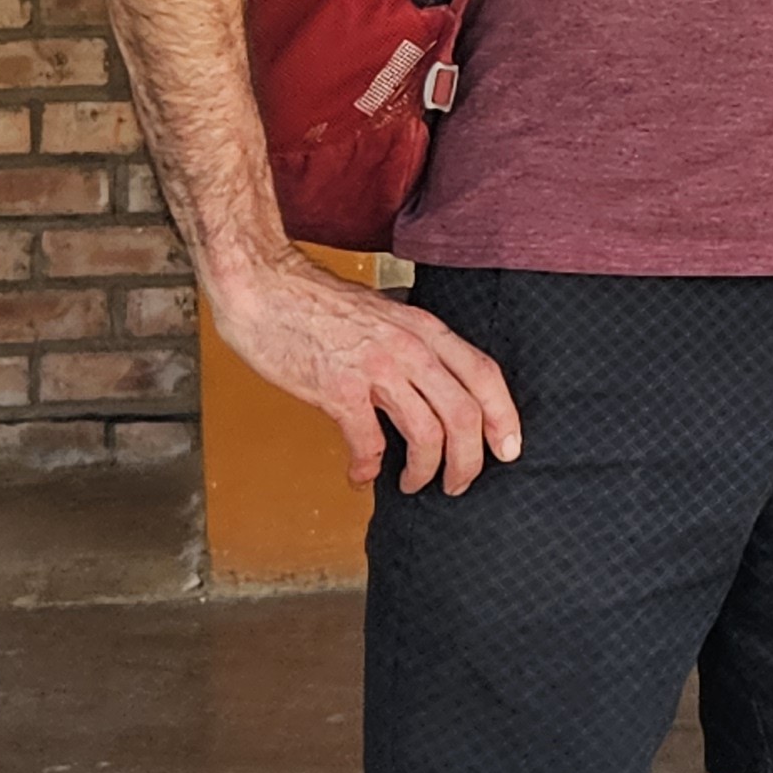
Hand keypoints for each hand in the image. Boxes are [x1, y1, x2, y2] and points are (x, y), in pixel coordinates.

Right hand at [204, 251, 522, 493]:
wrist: (264, 288)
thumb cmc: (317, 305)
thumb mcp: (385, 315)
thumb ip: (412, 347)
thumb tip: (431, 391)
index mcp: (425, 328)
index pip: (485, 375)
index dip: (504, 416)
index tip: (509, 448)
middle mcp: (410, 347)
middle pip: (465, 414)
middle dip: (469, 461)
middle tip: (458, 483)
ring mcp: (376, 368)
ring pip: (428, 434)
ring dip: (426, 472)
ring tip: (414, 484)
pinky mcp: (338, 389)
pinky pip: (369, 443)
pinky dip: (369, 468)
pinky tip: (361, 473)